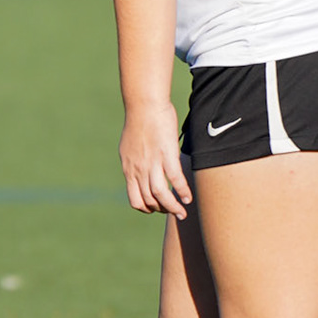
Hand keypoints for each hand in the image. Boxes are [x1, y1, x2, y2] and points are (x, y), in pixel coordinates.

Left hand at [119, 100, 191, 219]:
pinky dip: (183, 192)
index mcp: (128, 169)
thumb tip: (139, 168)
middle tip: (174, 212)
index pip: (135, 200)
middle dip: (162, 211)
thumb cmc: (139, 121)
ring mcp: (151, 163)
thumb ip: (134, 161)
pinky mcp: (166, 155)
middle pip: (149, 201)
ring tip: (182, 212)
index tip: (156, 209)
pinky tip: (189, 198)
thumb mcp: (129, 146)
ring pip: (161, 195)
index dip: (146, 209)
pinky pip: (175, 180)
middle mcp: (138, 169)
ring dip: (173, 208)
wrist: (144, 104)